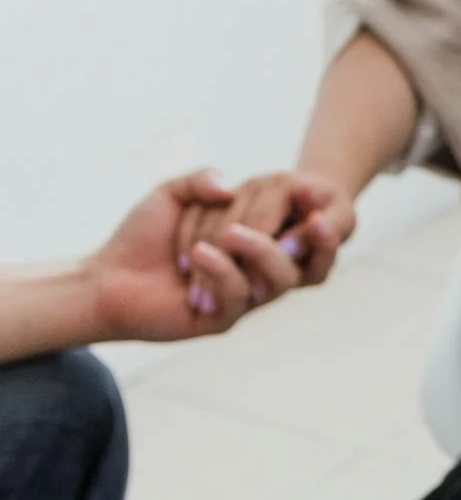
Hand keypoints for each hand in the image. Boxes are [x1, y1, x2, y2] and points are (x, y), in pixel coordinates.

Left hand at [84, 171, 325, 341]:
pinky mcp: (219, 319)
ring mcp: (242, 299)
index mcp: (255, 243)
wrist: (104, 278)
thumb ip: (201, 180)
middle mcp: (255, 273)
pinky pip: (238, 297)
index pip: (303, 233)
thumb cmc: (140, 237)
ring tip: (230, 232)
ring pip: (279, 280)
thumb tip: (231, 187)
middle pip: (305, 260)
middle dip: (311, 239)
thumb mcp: (172, 195)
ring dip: (262, 252)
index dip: (317, 218)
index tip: (311, 191)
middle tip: (309, 217)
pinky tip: (199, 253)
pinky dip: (222, 271)